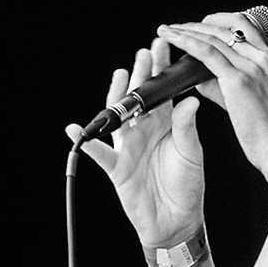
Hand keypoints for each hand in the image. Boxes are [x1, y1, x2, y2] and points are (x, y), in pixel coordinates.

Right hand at [65, 35, 205, 246]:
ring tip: (120, 76)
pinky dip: (86, 141)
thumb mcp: (191, 153)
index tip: (162, 46)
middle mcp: (144, 131)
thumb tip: (191, 102)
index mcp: (165, 124)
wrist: (177, 220)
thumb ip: (186, 128)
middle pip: (138, 98)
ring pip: (118, 117)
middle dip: (140, 74)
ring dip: (117, 97)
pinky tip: (76, 128)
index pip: (161, 91)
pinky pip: (99, 153)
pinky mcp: (117, 167)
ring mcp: (128, 147)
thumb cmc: (187, 186)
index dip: (160, 69)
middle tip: (143, 52)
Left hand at [153, 11, 267, 175]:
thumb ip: (225, 87)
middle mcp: (263, 59)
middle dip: (197, 24)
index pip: (244, 26)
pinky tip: (174, 42)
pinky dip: (187, 43)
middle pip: (226, 27)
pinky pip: (207, 53)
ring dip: (186, 30)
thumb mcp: (254, 101)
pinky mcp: (239, 80)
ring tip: (167, 31)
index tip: (199, 25)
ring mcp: (252, 67)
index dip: (218, 21)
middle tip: (175, 27)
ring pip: (213, 37)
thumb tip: (201, 79)